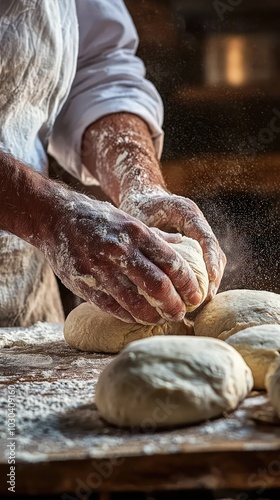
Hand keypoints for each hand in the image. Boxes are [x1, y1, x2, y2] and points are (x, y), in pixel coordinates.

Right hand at [41, 192, 202, 323]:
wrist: (56, 219)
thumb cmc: (98, 219)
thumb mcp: (129, 219)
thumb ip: (155, 236)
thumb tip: (183, 246)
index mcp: (136, 232)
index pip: (171, 262)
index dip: (188, 282)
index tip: (196, 294)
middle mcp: (120, 251)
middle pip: (158, 285)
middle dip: (174, 304)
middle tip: (182, 312)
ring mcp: (101, 269)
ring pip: (135, 302)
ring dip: (153, 316)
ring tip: (162, 319)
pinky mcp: (85, 284)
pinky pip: (112, 307)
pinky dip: (129, 315)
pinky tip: (139, 317)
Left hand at [120, 189, 225, 298]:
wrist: (141, 195)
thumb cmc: (137, 206)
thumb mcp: (139, 221)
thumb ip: (150, 240)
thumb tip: (156, 269)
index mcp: (187, 212)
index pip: (206, 238)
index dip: (210, 260)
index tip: (210, 279)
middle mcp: (197, 221)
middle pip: (215, 251)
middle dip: (213, 276)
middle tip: (204, 298)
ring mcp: (199, 232)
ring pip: (213, 259)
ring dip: (209, 280)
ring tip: (200, 301)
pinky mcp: (195, 242)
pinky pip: (204, 262)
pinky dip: (201, 278)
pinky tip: (192, 295)